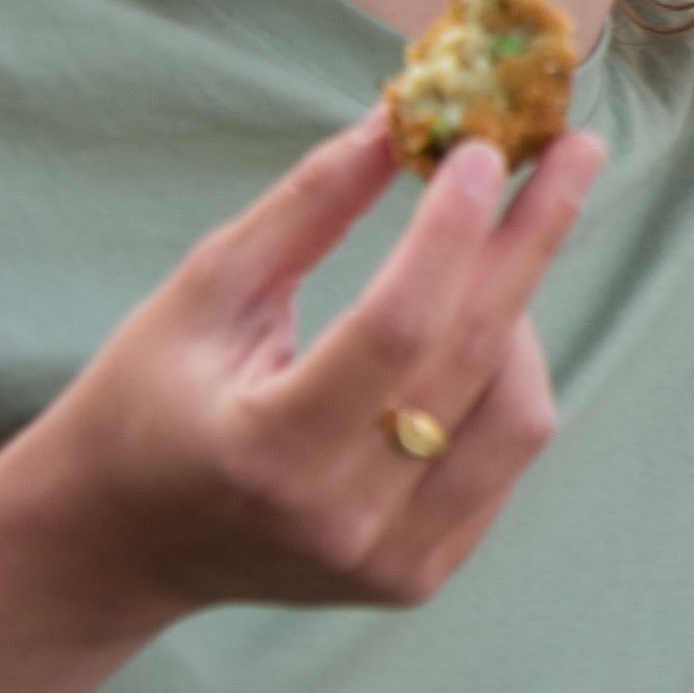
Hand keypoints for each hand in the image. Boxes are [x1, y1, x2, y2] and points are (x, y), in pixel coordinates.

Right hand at [0, 120, 604, 630]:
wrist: (116, 545)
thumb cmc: (145, 398)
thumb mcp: (205, 292)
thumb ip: (308, 208)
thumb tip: (402, 119)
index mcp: (266, 453)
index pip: (397, 327)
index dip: (451, 231)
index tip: (486, 149)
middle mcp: (341, 520)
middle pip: (473, 361)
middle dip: (532, 242)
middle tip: (576, 152)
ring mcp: (393, 560)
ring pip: (519, 413)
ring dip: (519, 314)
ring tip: (487, 255)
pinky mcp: (423, 573)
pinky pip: (506, 456)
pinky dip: (505, 377)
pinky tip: (475, 328)